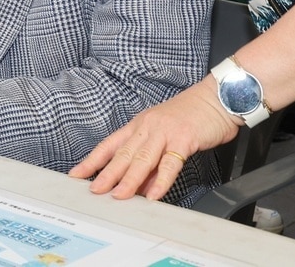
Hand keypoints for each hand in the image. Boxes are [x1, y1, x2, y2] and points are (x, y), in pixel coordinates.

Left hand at [69, 79, 238, 200]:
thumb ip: (151, 160)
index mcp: (139, 124)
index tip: (77, 174)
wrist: (217, 98)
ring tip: (118, 196)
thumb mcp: (164, 135)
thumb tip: (139, 186)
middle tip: (94, 190)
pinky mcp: (184, 138)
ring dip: (129, 180)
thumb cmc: (191, 116)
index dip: (93, 160)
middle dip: (106, 174)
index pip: (110, 144)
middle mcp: (147, 127)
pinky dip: (161, 181)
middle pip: (123, 154)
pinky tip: (153, 194)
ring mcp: (164, 132)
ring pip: (142, 159)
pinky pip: (169, 163)